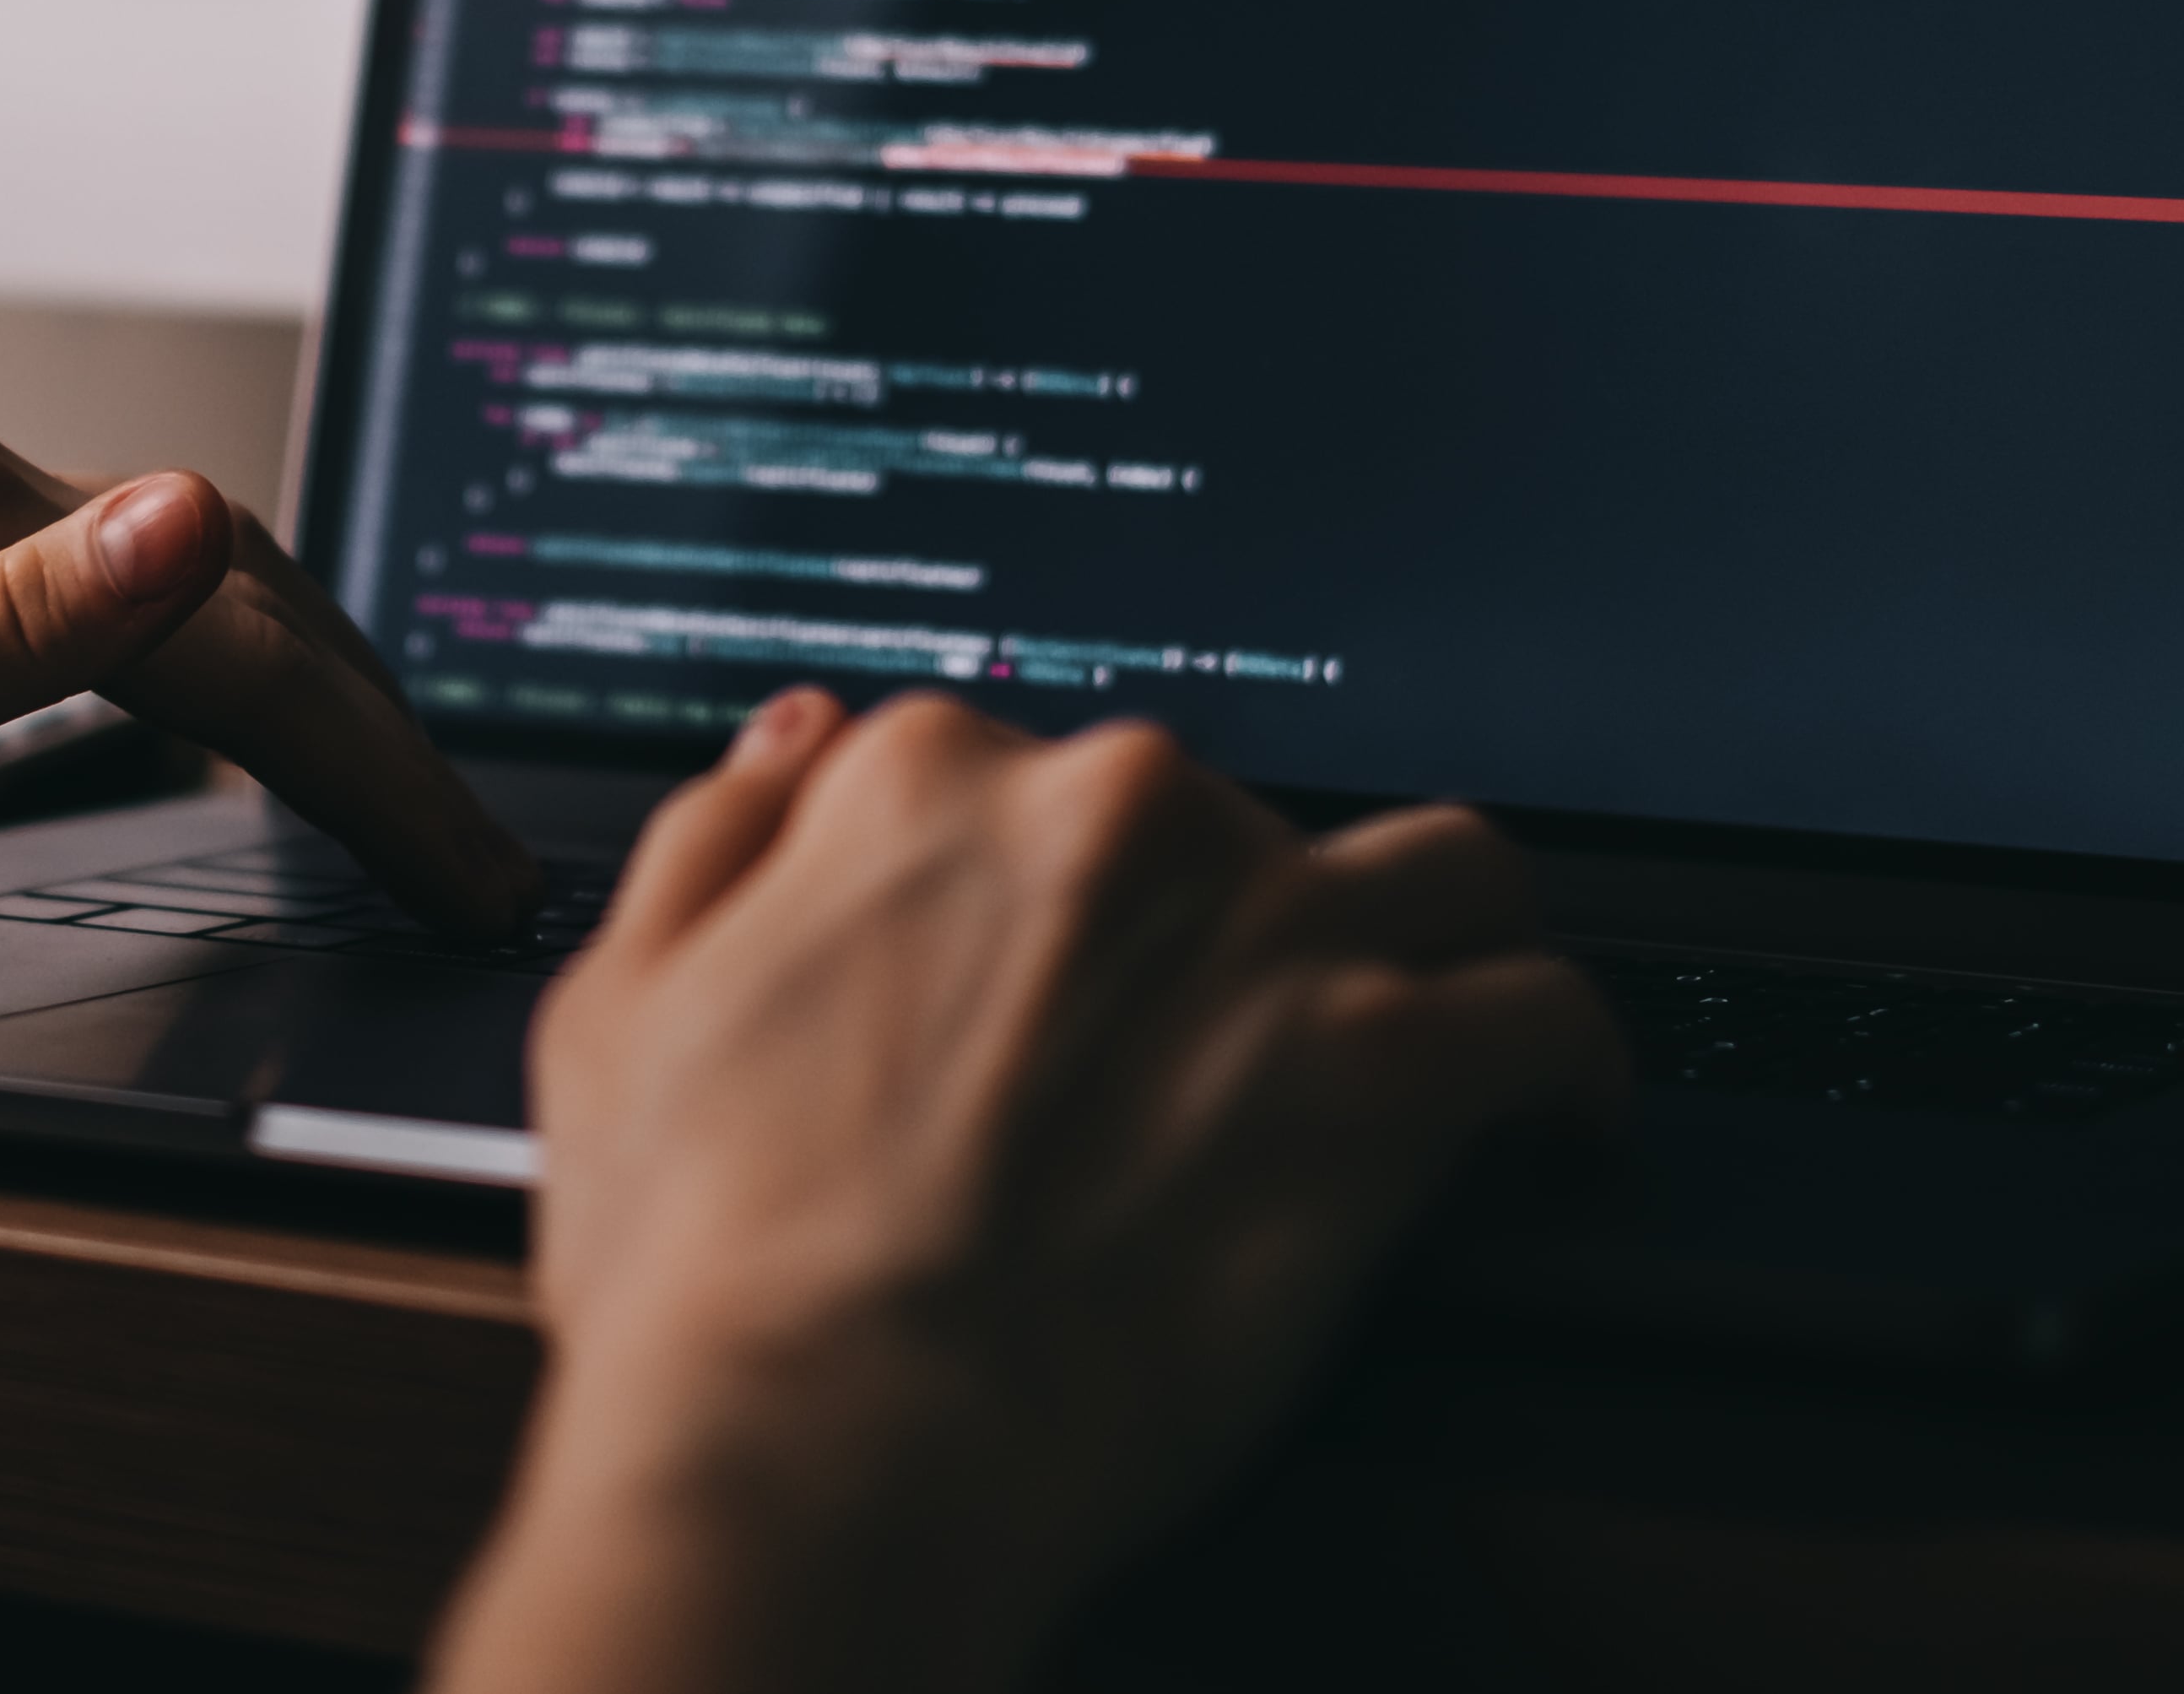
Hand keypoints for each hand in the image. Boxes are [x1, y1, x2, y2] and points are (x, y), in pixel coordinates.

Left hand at [0, 390, 540, 933]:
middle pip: (226, 583)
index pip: (227, 629)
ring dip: (301, 685)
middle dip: (369, 721)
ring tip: (401, 793)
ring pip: (173, 580)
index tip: (459, 863)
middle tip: (472, 852)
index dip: (365, 757)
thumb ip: (5, 634)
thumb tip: (190, 521)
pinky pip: (98, 591)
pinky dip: (200, 666)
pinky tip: (232, 717)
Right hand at [434, 690, 1621, 1693]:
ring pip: (1443, 866)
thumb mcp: (616, 1013)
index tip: (1080, 980)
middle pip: (1237, 821)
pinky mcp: (1379, 1061)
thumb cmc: (708, 1271)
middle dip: (1238, 926)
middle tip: (1213, 1070)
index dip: (1060, 894)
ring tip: (1452, 1027)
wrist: (822, 1443)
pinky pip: (1547, 1015)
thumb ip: (716, 839)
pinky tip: (1556, 1124)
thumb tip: (796, 739)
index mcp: (920, 781)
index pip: (1035, 777)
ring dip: (1449, 939)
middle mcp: (1107, 813)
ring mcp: (1259, 927)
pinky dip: (1568, 1065)